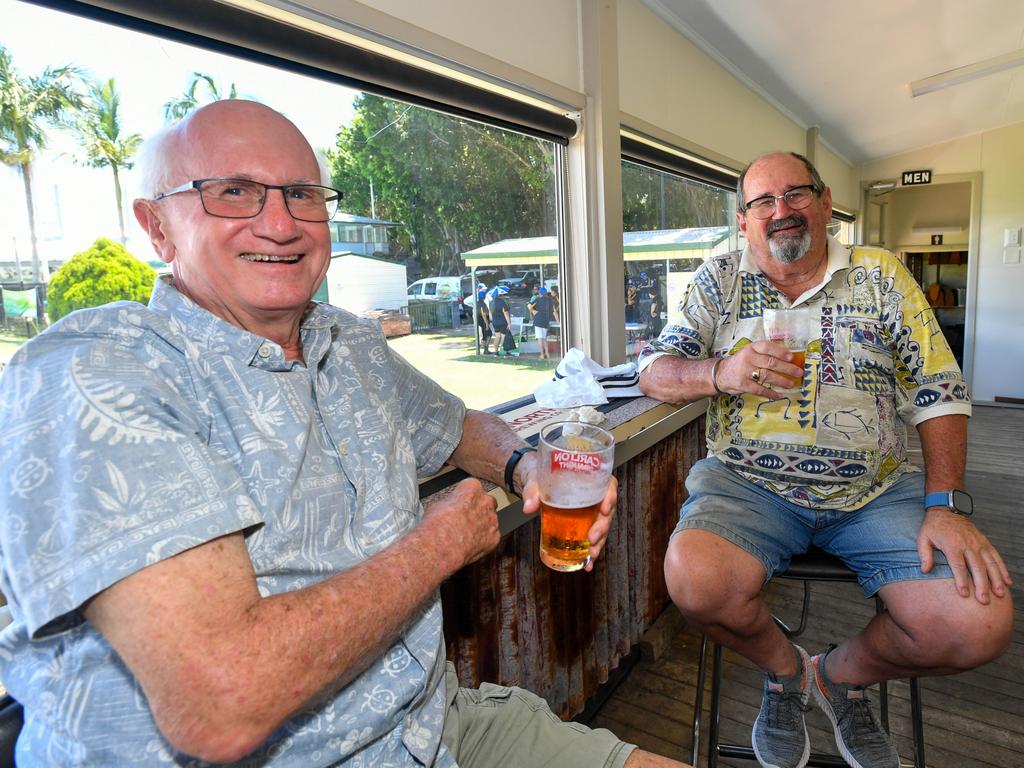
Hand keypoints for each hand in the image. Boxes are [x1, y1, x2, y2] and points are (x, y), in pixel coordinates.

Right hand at [422, 478, 500, 568]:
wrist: (442, 545)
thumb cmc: (438, 525)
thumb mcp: (438, 504)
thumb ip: (452, 502)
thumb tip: (451, 506)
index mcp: (472, 488)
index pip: (473, 487)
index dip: (466, 497)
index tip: (462, 503)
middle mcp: (486, 501)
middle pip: (486, 502)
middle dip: (478, 509)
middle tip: (465, 518)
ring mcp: (492, 519)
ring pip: (490, 520)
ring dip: (481, 525)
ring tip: (466, 533)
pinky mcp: (495, 536)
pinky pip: (491, 536)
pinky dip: (484, 540)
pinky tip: (471, 543)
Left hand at [520, 455, 618, 572]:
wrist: (538, 483)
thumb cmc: (542, 476)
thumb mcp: (536, 479)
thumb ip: (532, 491)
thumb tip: (528, 507)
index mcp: (590, 478)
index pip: (609, 484)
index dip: (610, 497)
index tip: (605, 509)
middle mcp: (595, 494)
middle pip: (607, 510)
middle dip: (602, 527)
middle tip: (592, 539)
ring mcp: (592, 510)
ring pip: (603, 526)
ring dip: (599, 543)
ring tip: (591, 556)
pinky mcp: (585, 523)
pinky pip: (593, 537)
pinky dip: (590, 551)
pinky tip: (587, 563)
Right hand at [715, 341, 801, 398]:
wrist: (720, 374)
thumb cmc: (740, 363)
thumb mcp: (750, 353)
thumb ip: (765, 355)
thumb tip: (789, 360)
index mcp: (751, 348)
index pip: (767, 347)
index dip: (780, 352)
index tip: (792, 357)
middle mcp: (748, 358)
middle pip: (771, 362)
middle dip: (787, 368)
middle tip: (798, 372)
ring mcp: (745, 371)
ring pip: (767, 376)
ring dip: (781, 381)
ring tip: (791, 384)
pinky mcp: (743, 384)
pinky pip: (759, 389)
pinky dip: (769, 393)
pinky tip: (777, 395)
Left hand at [917, 508, 1011, 603]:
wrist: (947, 510)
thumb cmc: (934, 527)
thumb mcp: (923, 538)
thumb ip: (924, 555)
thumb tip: (925, 571)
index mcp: (952, 545)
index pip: (958, 565)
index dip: (961, 580)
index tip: (964, 594)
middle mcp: (968, 544)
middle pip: (977, 567)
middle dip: (981, 585)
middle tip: (984, 601)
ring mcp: (979, 544)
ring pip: (990, 564)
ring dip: (995, 580)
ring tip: (999, 594)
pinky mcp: (985, 543)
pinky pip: (996, 557)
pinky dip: (1003, 570)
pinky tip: (1007, 582)